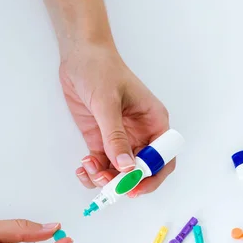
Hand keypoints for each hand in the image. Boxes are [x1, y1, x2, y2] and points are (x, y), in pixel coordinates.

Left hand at [59, 41, 171, 196]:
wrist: (79, 55)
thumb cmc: (101, 69)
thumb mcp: (108, 102)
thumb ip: (115, 136)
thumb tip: (125, 166)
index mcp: (154, 122)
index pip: (163, 159)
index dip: (152, 177)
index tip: (133, 187)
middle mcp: (140, 135)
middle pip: (141, 171)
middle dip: (124, 182)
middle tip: (106, 183)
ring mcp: (120, 139)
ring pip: (119, 173)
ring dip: (105, 179)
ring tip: (89, 168)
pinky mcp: (101, 140)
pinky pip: (102, 166)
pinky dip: (93, 172)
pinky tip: (83, 166)